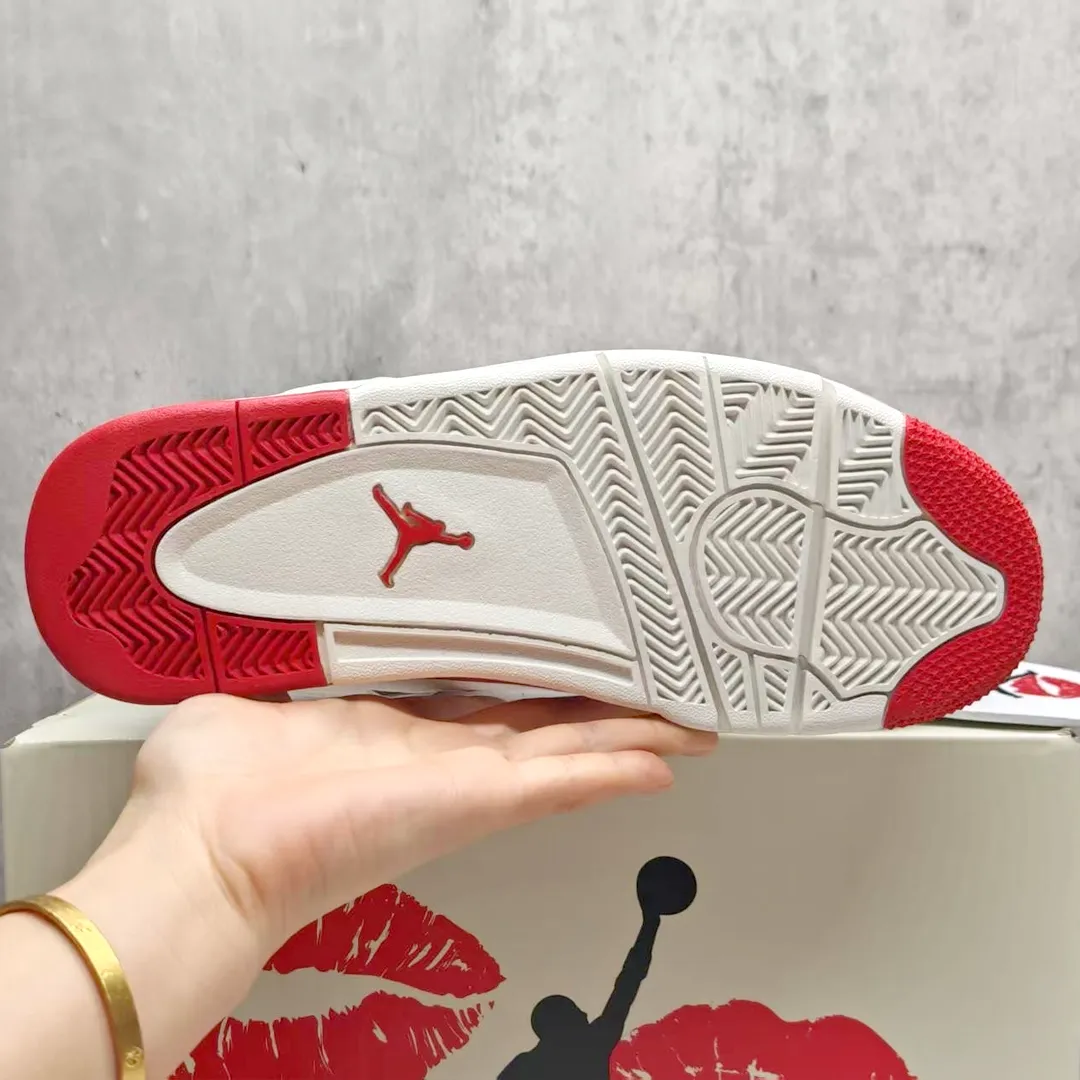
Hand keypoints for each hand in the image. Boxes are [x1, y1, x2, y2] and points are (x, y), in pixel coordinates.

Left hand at [98, 693, 715, 962]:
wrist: (202, 856)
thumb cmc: (207, 795)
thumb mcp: (249, 693)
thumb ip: (270, 660)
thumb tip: (255, 630)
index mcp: (384, 733)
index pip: (478, 706)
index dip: (528, 688)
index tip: (562, 669)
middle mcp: (432, 762)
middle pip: (538, 731)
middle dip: (601, 716)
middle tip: (654, 702)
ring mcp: (458, 785)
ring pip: (564, 753)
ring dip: (626, 739)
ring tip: (683, 728)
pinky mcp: (472, 801)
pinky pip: (559, 782)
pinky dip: (612, 771)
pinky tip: (660, 761)